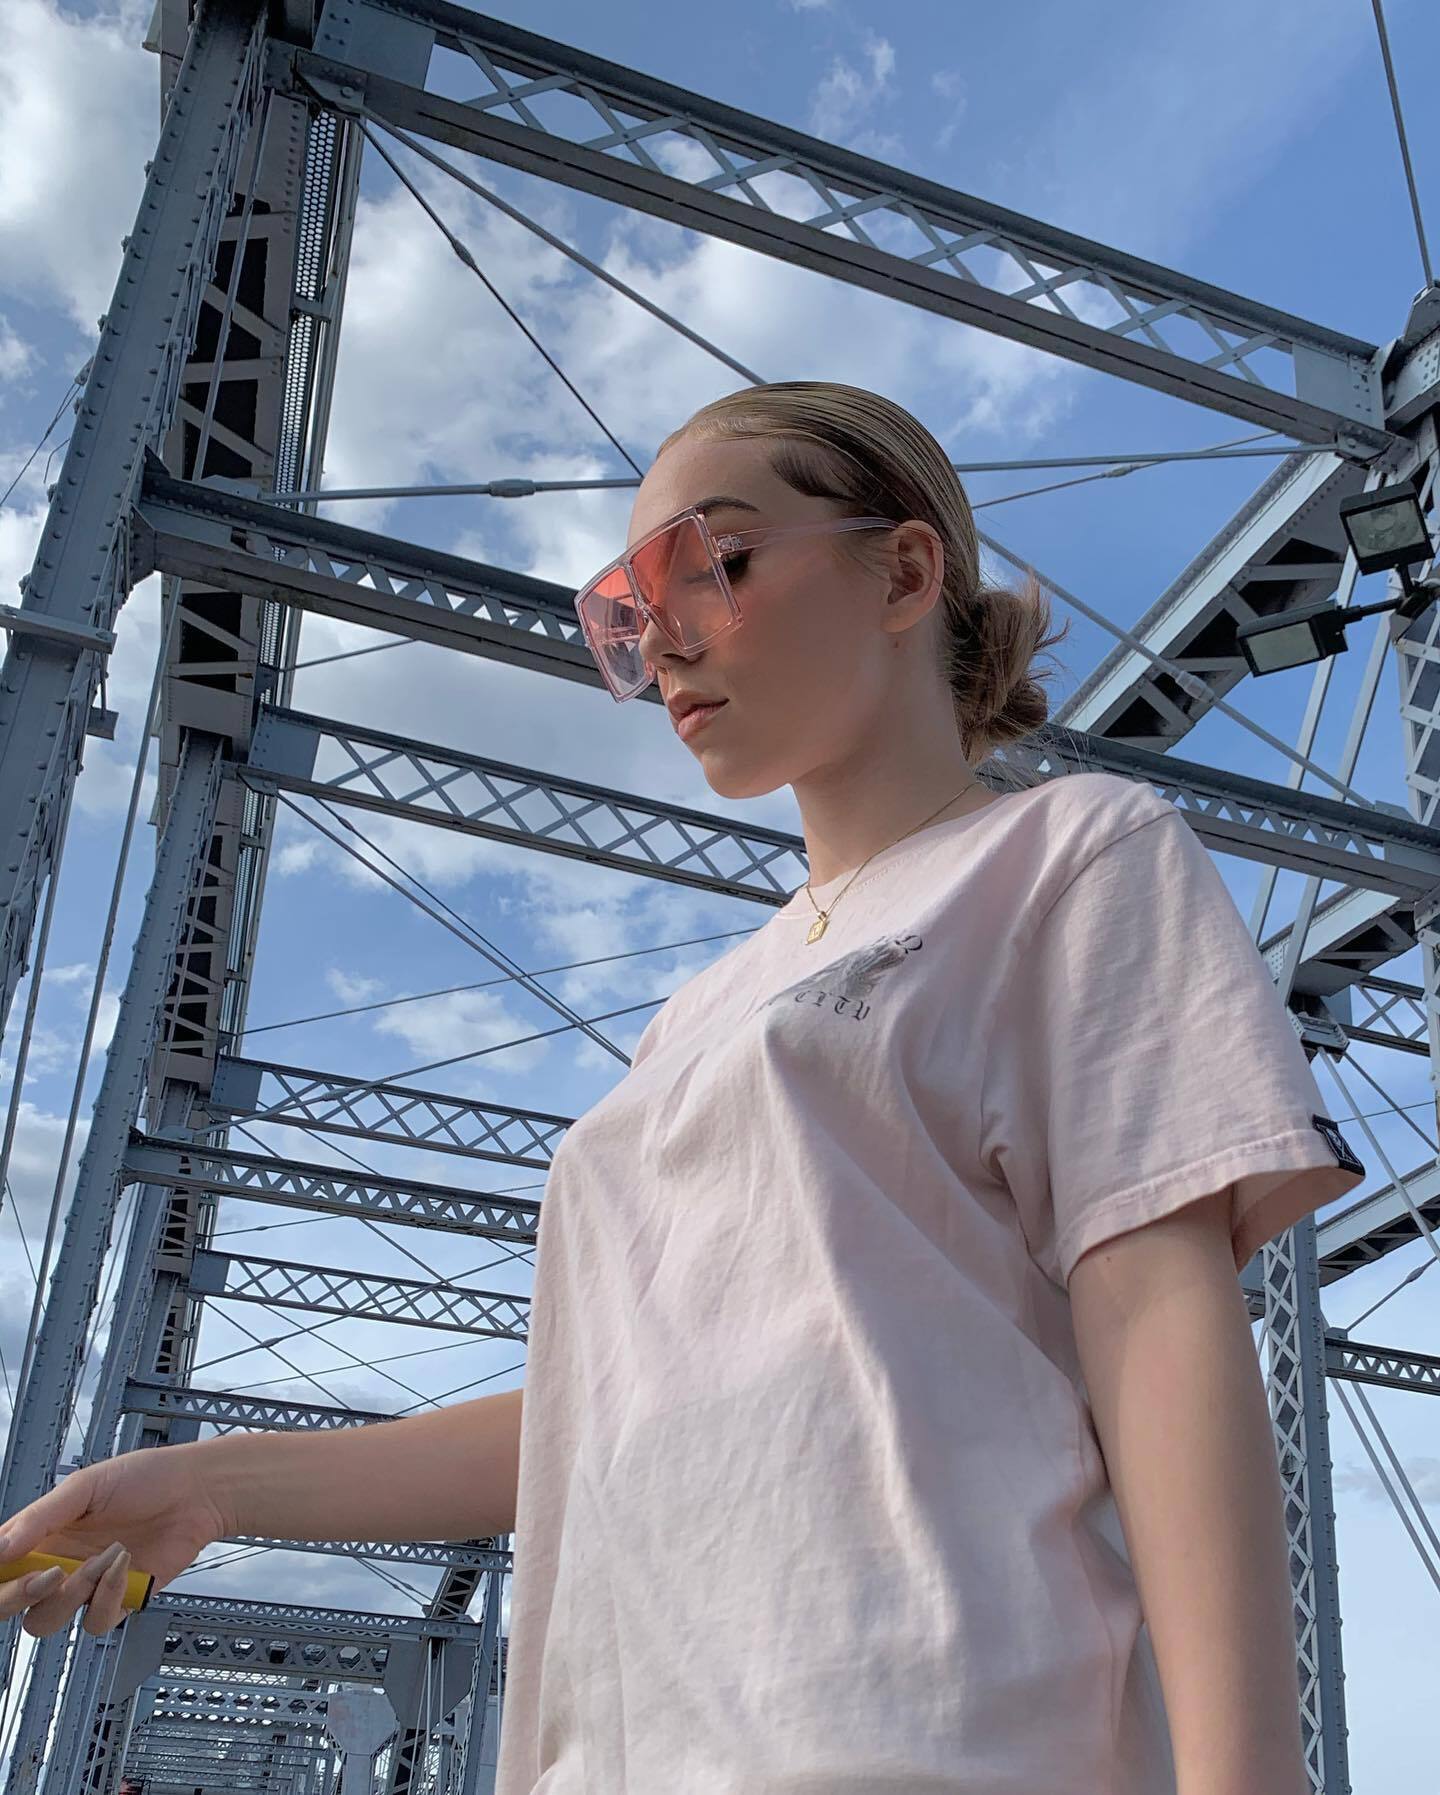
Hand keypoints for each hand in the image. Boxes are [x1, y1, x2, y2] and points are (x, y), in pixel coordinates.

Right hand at [0, 1446, 230, 1636]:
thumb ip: (41, 1518)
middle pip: (12, 1603)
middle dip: (15, 1597)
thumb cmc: (147, 1478)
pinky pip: (95, 1621)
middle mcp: (59, 1564)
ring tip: (103, 1557)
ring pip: (47, 1620)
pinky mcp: (117, 1602)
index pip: (1, 1566)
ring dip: (71, 1593)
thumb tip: (1, 1549)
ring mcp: (86, 1586)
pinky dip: (108, 1596)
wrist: (198, 1492)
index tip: (6, 1569)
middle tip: (45, 1575)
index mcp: (44, 1535)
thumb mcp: (86, 1486)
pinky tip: (126, 1565)